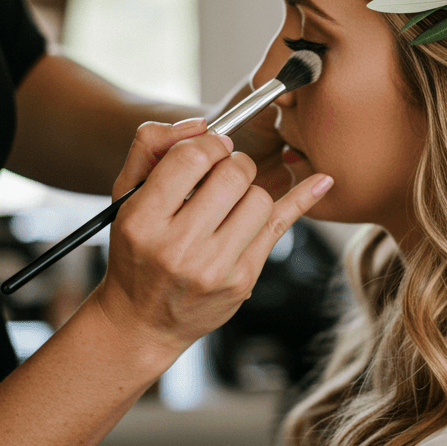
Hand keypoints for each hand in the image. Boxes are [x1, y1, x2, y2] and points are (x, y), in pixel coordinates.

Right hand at [93, 118, 333, 362]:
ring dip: (250, 189)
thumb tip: (203, 125)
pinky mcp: (243, 279)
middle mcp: (178, 247)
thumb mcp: (125, 195)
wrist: (143, 320)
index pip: (193, 158)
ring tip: (231, 202)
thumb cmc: (136, 249)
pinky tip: (321, 181)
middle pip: (233, 175)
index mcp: (142, 220)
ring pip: (259, 198)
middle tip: (223, 173)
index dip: (208, 143)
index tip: (210, 149)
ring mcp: (214, 267)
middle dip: (233, 163)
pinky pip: (280, 225)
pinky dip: (302, 199)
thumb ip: (152, 146)